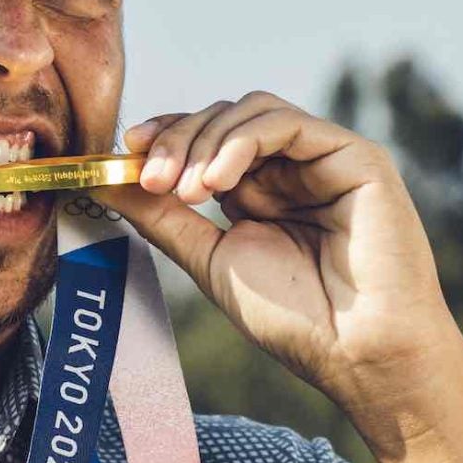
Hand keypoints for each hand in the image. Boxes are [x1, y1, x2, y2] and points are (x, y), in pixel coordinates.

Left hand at [98, 91, 462, 430]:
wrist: (357, 352)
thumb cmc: (294, 319)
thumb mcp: (211, 260)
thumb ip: (163, 218)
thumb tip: (104, 180)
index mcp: (261, 193)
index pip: (208, 140)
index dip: (167, 135)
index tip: (126, 150)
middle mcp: (293, 169)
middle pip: (225, 117)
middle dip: (178, 139)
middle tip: (151, 179)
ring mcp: (326, 160)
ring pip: (254, 110)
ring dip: (207, 141)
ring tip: (186, 190)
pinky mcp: (356, 158)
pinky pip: (289, 124)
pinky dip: (243, 142)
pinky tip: (217, 182)